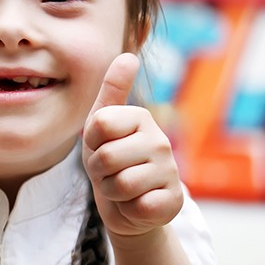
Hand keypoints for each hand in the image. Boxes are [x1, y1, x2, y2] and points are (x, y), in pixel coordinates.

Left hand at [82, 53, 182, 237]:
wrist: (124, 202)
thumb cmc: (109, 158)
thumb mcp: (100, 124)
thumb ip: (112, 90)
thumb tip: (128, 55)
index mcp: (140, 117)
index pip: (99, 124)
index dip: (91, 140)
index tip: (99, 144)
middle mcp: (159, 140)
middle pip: (106, 156)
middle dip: (98, 171)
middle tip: (109, 171)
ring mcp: (170, 171)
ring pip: (120, 184)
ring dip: (111, 191)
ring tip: (121, 186)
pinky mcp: (174, 201)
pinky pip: (137, 206)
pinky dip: (128, 209)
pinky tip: (136, 202)